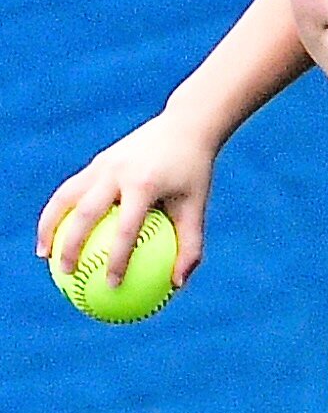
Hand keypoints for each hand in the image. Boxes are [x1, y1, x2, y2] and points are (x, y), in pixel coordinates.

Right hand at [36, 112, 216, 286]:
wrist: (185, 127)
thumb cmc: (194, 174)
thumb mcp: (197, 208)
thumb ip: (190, 245)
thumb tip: (178, 285)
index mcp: (144, 185)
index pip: (126, 229)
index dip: (116, 259)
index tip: (112, 285)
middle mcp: (118, 172)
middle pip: (85, 213)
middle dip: (71, 245)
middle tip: (66, 273)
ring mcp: (104, 163)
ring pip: (66, 197)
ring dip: (50, 225)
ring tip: (44, 254)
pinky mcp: (98, 161)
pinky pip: (72, 189)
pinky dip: (59, 211)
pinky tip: (57, 232)